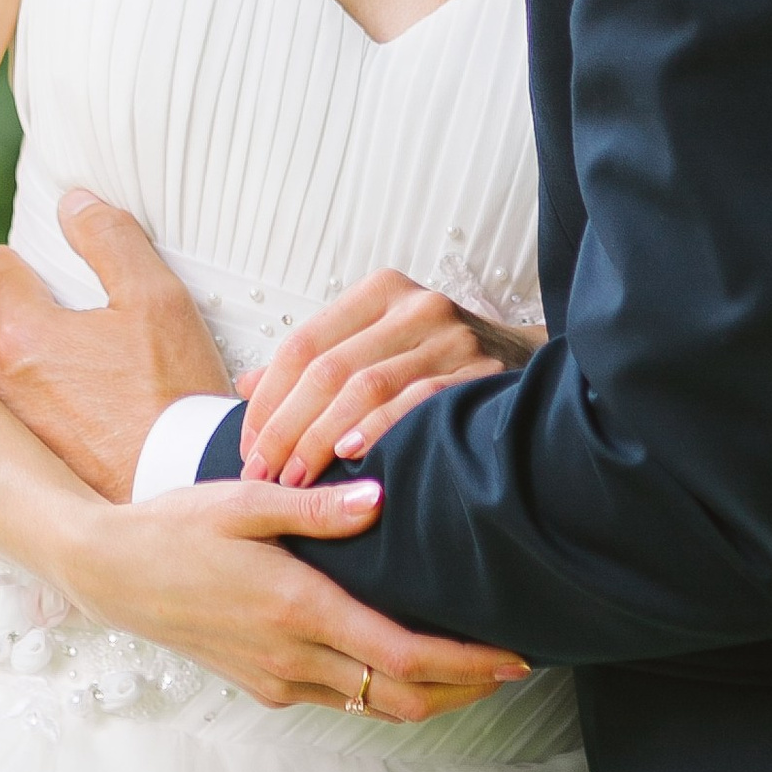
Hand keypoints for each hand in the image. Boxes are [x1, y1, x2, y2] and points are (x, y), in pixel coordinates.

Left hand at [0, 188, 231, 502]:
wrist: (182, 485)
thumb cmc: (175, 391)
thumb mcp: (157, 299)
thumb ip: (111, 240)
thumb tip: (72, 202)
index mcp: (26, 334)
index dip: (14, 263)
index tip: (24, 266)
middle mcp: (2, 384)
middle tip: (25, 319)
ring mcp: (8, 433)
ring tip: (28, 368)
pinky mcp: (21, 473)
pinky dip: (6, 416)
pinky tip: (42, 419)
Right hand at [64, 477, 530, 718]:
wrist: (110, 573)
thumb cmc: (176, 526)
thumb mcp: (244, 501)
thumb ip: (316, 506)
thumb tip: (382, 500)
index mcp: (296, 609)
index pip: (402, 655)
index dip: (467, 663)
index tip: (515, 653)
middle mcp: (291, 657)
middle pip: (402, 696)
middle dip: (466, 688)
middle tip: (514, 663)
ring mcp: (276, 679)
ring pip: (374, 706)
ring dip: (431, 693)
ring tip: (474, 665)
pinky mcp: (262, 685)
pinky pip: (340, 699)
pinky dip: (385, 689)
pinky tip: (402, 661)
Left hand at [240, 270, 539, 485]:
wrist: (525, 365)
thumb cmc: (434, 360)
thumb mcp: (375, 343)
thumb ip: (315, 361)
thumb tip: (245, 385)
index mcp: (381, 292)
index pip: (304, 343)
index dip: (269, 399)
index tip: (250, 445)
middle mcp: (416, 306)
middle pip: (329, 369)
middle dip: (287, 427)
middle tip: (264, 473)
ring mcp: (452, 338)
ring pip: (365, 387)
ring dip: (320, 439)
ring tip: (296, 478)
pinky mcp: (479, 373)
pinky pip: (417, 403)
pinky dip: (377, 429)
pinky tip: (350, 456)